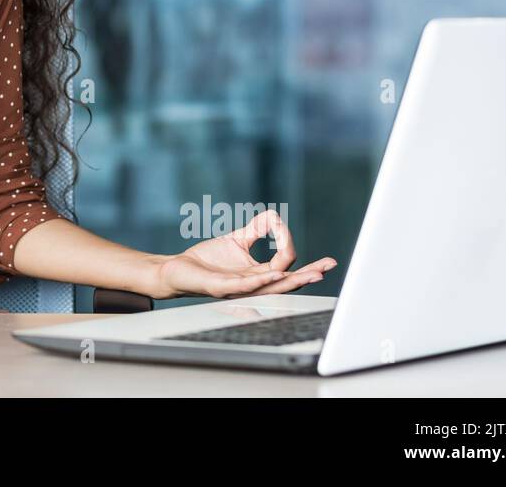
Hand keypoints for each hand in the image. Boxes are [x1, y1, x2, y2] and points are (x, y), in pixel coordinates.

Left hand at [149, 209, 336, 299]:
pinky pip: (245, 286)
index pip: (285, 267)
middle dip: (308, 275)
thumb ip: (255, 230)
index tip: (283, 228)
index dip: (291, 248)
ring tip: (312, 274)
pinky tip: (274, 274)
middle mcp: (252, 285)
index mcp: (257, 275)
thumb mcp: (236, 240)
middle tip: (328, 267)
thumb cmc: (207, 260)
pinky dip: (261, 280)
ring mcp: (238, 289)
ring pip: (270, 287)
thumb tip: (274, 216)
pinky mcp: (220, 288)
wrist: (177, 269)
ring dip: (291, 280)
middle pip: (286, 282)